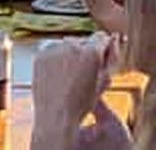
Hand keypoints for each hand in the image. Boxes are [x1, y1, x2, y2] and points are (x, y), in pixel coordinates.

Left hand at [31, 32, 115, 147]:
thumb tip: (113, 42)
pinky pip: (53, 50)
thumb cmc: (80, 105)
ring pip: (68, 45)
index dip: (102, 49)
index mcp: (92, 52)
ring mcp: (55, 49)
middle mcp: (73, 45)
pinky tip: (57, 75)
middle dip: (85, 52)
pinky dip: (55, 58)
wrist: (55, 119)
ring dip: (70, 54)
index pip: (101, 37)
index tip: (99, 59)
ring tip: (68, 76)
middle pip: (84, 41)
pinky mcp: (41, 55)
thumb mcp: (103, 82)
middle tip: (82, 72)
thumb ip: (111, 59)